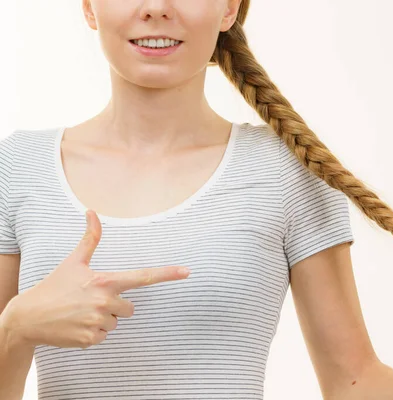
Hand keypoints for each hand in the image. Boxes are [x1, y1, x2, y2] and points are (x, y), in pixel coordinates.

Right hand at [0, 210, 191, 349]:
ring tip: (81, 312)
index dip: (167, 273)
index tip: (187, 271)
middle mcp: (105, 302)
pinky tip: (77, 325)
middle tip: (91, 300)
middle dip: (115, 305)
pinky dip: (93, 332)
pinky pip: (105, 336)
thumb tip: (92, 212)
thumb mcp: (73, 261)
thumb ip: (90, 238)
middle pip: (130, 307)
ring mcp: (98, 322)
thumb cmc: (54, 286)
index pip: (142, 276)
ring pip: (117, 322)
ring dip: (104, 319)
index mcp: (105, 281)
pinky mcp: (91, 340)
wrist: (28, 317)